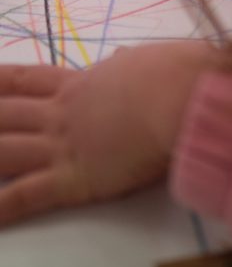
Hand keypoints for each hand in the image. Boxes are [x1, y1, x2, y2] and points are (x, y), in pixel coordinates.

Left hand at [0, 41, 216, 225]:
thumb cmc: (172, 71)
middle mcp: (62, 113)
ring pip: (4, 152)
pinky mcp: (75, 178)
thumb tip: (119, 57)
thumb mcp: (143, 59)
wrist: (180, 94)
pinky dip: (2, 209)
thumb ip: (125, 63)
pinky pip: (27, 196)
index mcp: (80, 83)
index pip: (27, 80)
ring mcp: (64, 145)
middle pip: (4, 115)